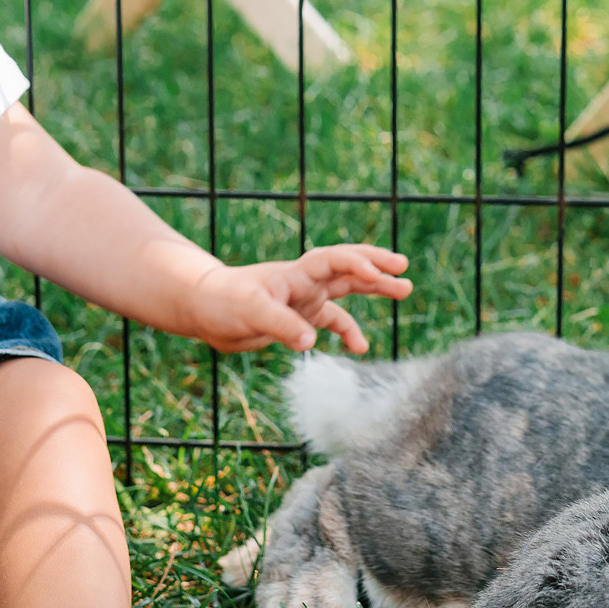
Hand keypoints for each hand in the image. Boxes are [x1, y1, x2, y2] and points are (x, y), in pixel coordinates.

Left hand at [184, 245, 411, 354]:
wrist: (204, 309)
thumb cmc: (223, 301)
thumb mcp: (251, 312)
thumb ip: (282, 325)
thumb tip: (310, 342)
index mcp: (296, 274)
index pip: (333, 260)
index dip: (357, 264)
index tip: (377, 275)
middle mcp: (305, 282)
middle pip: (348, 267)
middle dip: (376, 265)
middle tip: (403, 269)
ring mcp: (305, 299)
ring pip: (347, 290)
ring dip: (374, 289)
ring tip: (404, 290)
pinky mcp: (301, 319)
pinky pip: (333, 321)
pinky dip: (348, 331)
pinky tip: (361, 347)